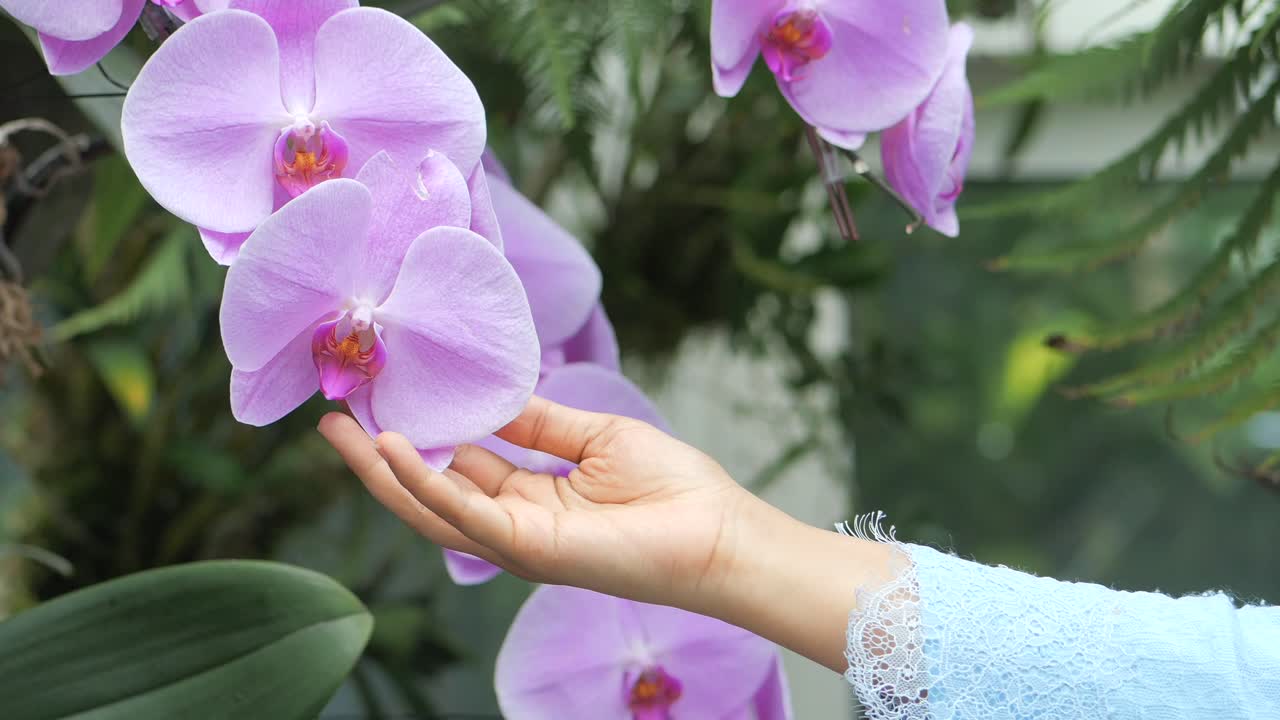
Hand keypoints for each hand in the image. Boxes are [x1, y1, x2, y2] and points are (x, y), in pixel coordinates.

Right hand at [320, 397, 900, 672]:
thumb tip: (492, 396)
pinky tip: (393, 448)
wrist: (719, 531)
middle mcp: (513, 522)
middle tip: (332, 420)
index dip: (419, 432)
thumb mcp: (594, 437)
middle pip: (430, 489)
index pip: (459, 463)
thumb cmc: (671, 486)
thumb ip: (539, 422)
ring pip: (431, 508)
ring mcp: (517, 540)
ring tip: (340, 431)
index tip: (383, 396)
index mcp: (530, 495)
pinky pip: (463, 513)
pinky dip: (425, 483)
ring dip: (382, 471)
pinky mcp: (529, 547)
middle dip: (379, 458)